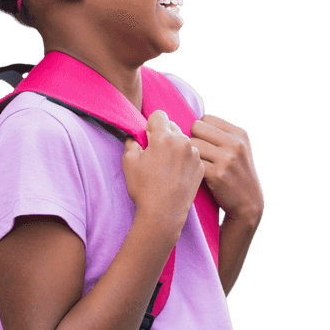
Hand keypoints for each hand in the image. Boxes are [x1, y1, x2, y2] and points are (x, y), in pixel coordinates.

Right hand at [123, 110, 204, 235]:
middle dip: (164, 135)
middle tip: (156, 154)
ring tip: (166, 167)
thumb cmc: (143, 188)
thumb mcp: (129, 162)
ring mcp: (195, 155)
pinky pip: (192, 155)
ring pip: (184, 141)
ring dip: (176, 147)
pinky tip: (176, 175)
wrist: (164, 214)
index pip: (159, 115)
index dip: (151, 125)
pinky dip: (184, 160)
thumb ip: (132, 142)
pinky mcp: (201, 167)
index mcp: (165, 137)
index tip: (148, 137)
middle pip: (172, 126)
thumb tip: (137, 136)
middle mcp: (183, 142)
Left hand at [189, 114, 264, 226]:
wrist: (248, 203)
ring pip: (192, 144)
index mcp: (240, 134)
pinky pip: (193, 162)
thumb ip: (220, 134)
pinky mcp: (218, 174)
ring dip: (190, 155)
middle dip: (193, 140)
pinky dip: (191, 168)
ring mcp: (227, 159)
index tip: (205, 145)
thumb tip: (190, 120)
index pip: (206, 118)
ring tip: (197, 165)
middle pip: (196, 127)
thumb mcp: (238, 149)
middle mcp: (236, 144)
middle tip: (198, 155)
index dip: (201, 131)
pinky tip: (196, 175)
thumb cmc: (236, 174)